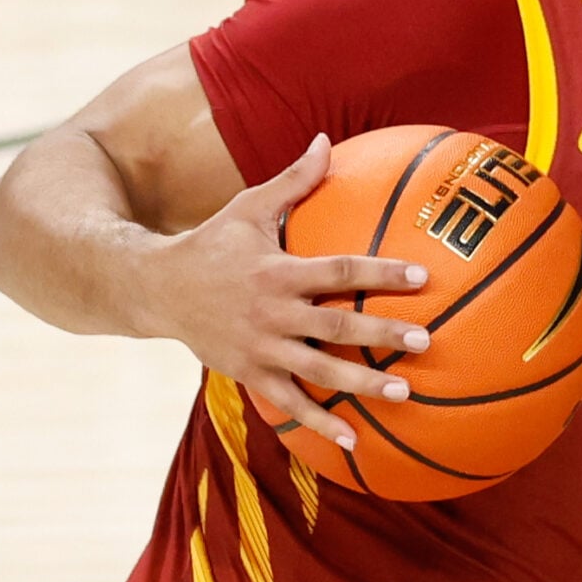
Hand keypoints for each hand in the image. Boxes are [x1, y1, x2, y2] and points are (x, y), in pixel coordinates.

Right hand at [142, 133, 427, 450]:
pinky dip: (320, 422)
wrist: (154, 288)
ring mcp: (260, 349)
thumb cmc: (211, 243)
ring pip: (318, 372)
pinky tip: (354, 439)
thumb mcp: (248, 207)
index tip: (422, 277)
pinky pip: (289, 403)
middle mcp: (271, 313)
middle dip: (381, 335)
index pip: (338, 273)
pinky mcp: (249, 374)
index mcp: (277, 271)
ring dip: (361, 383)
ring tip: (404, 391)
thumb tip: (327, 141)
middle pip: (335, 327)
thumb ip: (294, 180)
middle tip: (426, 340)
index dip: (380, 275)